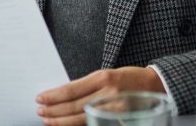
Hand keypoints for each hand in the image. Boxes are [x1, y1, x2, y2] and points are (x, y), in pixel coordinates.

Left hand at [35, 66, 165, 125]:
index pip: (71, 89)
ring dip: (61, 120)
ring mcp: (114, 108)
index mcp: (103, 77)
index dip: (54, 95)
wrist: (154, 86)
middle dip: (54, 110)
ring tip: (47, 120)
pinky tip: (66, 125)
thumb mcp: (108, 75)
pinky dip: (77, 125)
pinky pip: (92, 123)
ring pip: (81, 118)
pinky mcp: (118, 119)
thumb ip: (88, 85)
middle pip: (73, 106)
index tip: (41, 97)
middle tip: (40, 111)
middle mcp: (108, 93)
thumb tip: (63, 94)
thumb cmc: (129, 78)